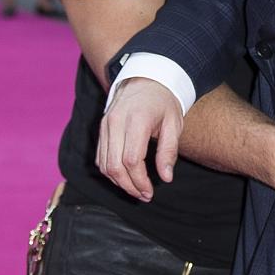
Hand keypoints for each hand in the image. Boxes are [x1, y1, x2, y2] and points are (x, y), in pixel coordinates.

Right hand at [96, 77, 182, 200]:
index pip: (132, 160)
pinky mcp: (101, 127)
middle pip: (114, 166)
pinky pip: (100, 156)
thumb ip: (169, 151)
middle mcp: (116, 122)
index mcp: (137, 120)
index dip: (139, 181)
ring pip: (104, 164)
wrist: (147, 78)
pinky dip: (110, 171)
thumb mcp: (174, 123)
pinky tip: (125, 177)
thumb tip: (166, 178)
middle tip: (144, 196)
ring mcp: (106, 124)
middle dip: (129, 186)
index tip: (150, 192)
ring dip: (118, 182)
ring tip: (136, 189)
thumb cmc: (164, 102)